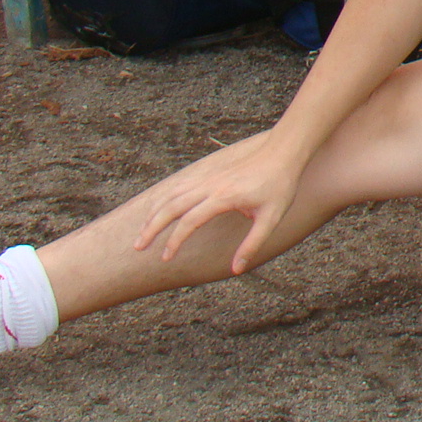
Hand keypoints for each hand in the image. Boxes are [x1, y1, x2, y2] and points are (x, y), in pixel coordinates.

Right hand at [131, 128, 307, 274]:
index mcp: (224, 197)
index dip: (175, 241)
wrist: (284, 152)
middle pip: (171, 206)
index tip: (166, 258)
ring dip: (154, 212)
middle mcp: (211, 185)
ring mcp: (209, 177)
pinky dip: (164, 197)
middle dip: (152, 227)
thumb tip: (236, 270)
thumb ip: (253, 245)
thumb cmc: (280, 185)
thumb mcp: (272, 219)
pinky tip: (158, 208)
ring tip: (142, 232)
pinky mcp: (210, 173)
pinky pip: (180, 185)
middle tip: (138, 247)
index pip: (190, 221)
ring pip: (172, 194)